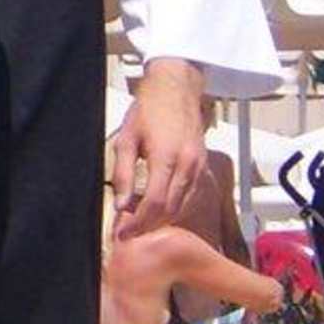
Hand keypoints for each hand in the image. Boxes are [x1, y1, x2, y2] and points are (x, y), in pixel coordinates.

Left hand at [109, 58, 204, 238]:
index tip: (123, 233)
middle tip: (128, 233)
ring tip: (138, 223)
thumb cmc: (148, 110)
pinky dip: (173, 207)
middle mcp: (187, 166)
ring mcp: (198, 167)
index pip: (154, 203)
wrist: (176, 90)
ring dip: (161, 219)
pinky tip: (155, 208)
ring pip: (181, 206)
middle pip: (170, 210)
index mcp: (166, 158)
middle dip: (148, 226)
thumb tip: (121, 205)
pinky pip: (188, 196)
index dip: (138, 223)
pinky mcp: (202, 167)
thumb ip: (123, 173)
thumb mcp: (127, 139)